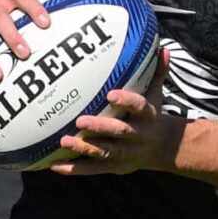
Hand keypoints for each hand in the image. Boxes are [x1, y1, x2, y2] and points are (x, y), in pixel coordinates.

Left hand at [50, 49, 179, 175]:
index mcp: (148, 117)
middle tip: (80, 120)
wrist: (162, 149)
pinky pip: (92, 169)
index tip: (110, 94)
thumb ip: (157, 73)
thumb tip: (163, 49)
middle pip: (119, 132)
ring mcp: (125, 154)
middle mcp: (137, 136)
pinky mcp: (113, 167)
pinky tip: (54, 166)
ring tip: (64, 141)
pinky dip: (74, 169)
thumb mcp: (156, 96)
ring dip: (84, 148)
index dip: (126, 101)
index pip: (139, 107)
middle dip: (100, 127)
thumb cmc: (151, 116)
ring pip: (104, 152)